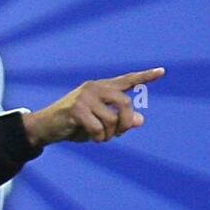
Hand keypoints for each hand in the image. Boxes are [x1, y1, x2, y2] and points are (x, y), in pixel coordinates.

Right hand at [22, 67, 164, 145]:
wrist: (47, 127)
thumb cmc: (75, 125)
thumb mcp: (100, 123)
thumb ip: (120, 120)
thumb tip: (140, 120)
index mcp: (102, 87)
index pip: (127, 80)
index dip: (145, 77)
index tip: (162, 71)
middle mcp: (95, 87)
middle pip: (126, 104)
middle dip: (126, 123)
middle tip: (118, 134)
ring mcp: (85, 97)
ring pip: (112, 119)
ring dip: (110, 135)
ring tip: (100, 137)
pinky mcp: (76, 109)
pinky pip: (98, 128)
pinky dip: (98, 138)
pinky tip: (91, 138)